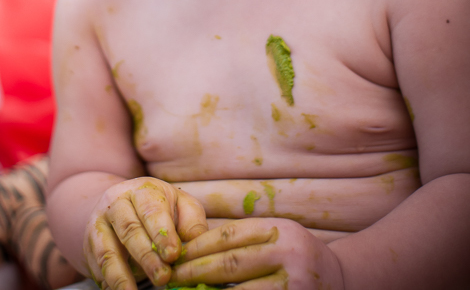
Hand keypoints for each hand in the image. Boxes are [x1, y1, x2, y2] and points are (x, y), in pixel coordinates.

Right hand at [84, 177, 207, 289]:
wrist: (121, 206)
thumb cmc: (159, 209)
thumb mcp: (180, 206)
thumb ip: (191, 221)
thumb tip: (196, 242)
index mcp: (142, 190)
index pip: (151, 210)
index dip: (162, 232)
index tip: (173, 254)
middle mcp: (116, 203)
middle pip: (129, 230)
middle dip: (146, 257)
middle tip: (163, 278)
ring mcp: (99, 224)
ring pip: (107, 250)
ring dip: (121, 274)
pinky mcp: (89, 245)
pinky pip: (96, 266)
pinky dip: (108, 281)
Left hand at [168, 218, 344, 289]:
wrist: (342, 280)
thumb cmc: (298, 255)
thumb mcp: (278, 236)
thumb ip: (246, 240)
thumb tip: (196, 249)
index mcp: (279, 229)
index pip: (229, 235)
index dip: (198, 245)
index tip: (176, 254)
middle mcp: (288, 254)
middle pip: (230, 263)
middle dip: (195, 271)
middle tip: (171, 276)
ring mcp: (293, 284)